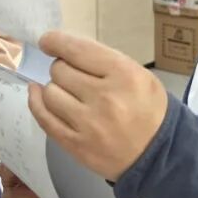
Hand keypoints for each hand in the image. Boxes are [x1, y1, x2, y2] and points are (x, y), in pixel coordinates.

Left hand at [27, 30, 167, 182]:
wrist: (161, 155)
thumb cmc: (148, 109)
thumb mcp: (137, 74)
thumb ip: (101, 60)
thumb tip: (62, 48)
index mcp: (124, 75)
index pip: (77, 50)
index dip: (56, 41)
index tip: (47, 41)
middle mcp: (105, 98)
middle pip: (59, 70)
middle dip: (62, 69)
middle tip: (74, 77)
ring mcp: (89, 124)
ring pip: (49, 93)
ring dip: (54, 88)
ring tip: (68, 93)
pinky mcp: (76, 145)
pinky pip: (44, 118)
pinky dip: (36, 102)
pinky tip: (38, 94)